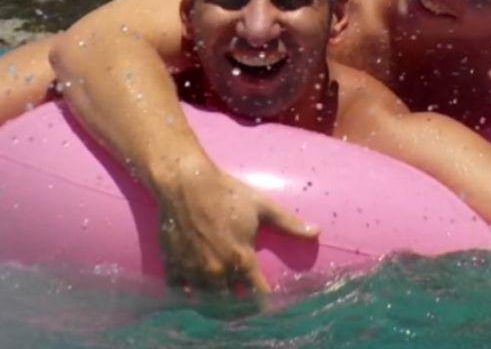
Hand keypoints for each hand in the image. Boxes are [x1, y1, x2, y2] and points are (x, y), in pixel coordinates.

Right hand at [155, 162, 317, 295]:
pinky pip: (179, 291)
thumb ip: (289, 223)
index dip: (265, 300)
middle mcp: (218, 271)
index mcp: (242, 258)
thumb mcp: (262, 206)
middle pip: (231, 303)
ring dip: (215, 302)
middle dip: (239, 307)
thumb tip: (317, 232)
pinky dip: (187, 293)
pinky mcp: (173, 266)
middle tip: (244, 304)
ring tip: (222, 300)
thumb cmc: (227, 193)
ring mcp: (193, 271)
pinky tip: (193, 289)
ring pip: (206, 300)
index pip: (258, 293)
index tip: (269, 302)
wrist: (185, 183)